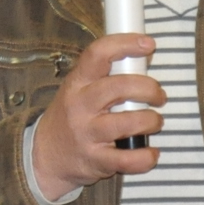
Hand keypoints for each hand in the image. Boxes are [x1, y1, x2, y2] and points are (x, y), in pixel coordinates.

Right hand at [30, 32, 164, 199]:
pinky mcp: (95, 160)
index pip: (98, 54)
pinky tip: (150, 152)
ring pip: (127, 123)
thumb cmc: (71, 118)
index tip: (148, 44)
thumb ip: (106, 77)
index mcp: (77, 82)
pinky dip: (146, 156)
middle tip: (159, 95)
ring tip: (154, 122)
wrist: (45, 156)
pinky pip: (127, 159)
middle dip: (148, 88)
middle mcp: (80, 106)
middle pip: (119, 87)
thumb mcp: (78, 90)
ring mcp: (87, 134)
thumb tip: (144, 59)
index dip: (126, 44)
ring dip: (151, 121)